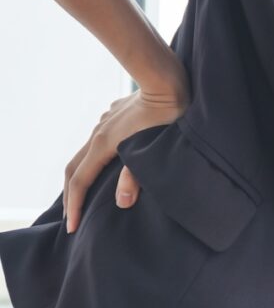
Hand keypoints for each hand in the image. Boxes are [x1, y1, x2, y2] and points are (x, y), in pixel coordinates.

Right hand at [63, 73, 189, 233]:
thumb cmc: (167, 115)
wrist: (169, 80)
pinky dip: (94, 159)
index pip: (80, 181)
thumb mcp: (153, 149)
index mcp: (103, 144)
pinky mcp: (116, 114)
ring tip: (83, 194)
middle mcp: (98, 132)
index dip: (75, 206)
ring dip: (81, 176)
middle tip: (72, 217)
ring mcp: (105, 121)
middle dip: (71, 195)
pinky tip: (104, 164)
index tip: (72, 227)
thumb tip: (122, 203)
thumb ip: (136, 176)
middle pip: (74, 168)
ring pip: (85, 153)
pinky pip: (98, 140)